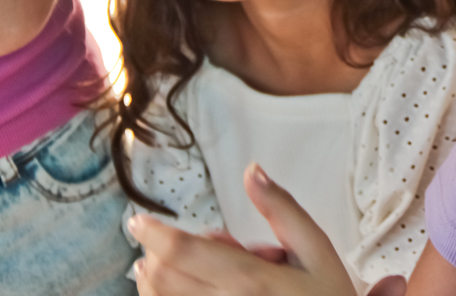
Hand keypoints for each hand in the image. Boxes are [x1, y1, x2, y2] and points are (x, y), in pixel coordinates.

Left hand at [130, 163, 362, 295]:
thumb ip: (282, 209)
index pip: (187, 251)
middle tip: (177, 246)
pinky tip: (168, 288)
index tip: (138, 221)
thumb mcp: (317, 251)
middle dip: (158, 254)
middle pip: (164, 277)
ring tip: (161, 267)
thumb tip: (252, 170)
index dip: (155, 234)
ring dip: (153, 280)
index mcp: (252, 281)